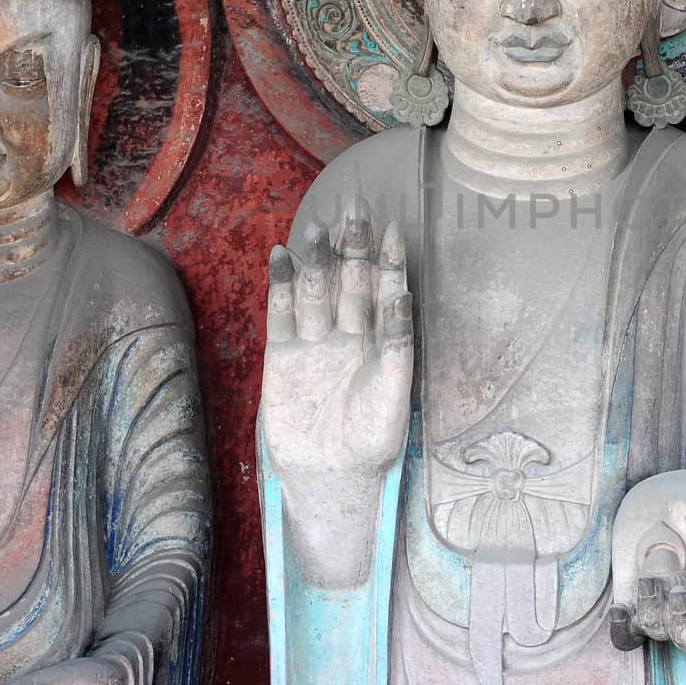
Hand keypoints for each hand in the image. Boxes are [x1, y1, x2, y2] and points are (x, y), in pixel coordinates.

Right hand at [259, 196, 412, 483]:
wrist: (331, 476)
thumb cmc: (373, 438)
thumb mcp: (394, 393)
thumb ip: (399, 345)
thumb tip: (405, 295)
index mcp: (382, 341)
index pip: (387, 291)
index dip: (389, 260)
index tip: (394, 228)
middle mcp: (349, 335)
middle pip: (350, 281)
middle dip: (353, 246)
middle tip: (354, 208)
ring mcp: (315, 343)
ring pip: (316, 290)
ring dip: (317, 258)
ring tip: (318, 225)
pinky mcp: (283, 356)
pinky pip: (281, 313)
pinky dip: (280, 285)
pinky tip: (281, 255)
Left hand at [607, 469, 685, 658]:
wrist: (674, 490)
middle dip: (681, 621)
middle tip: (681, 584)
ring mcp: (660, 602)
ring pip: (655, 628)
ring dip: (654, 602)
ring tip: (658, 560)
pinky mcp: (633, 593)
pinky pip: (626, 629)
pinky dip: (622, 627)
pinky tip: (621, 610)